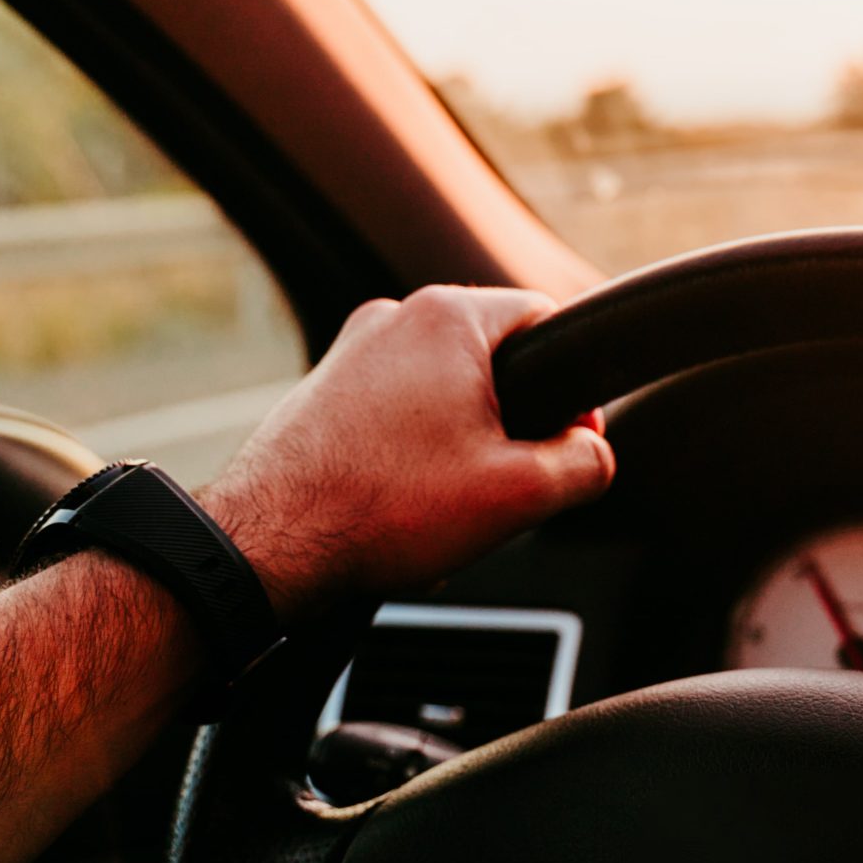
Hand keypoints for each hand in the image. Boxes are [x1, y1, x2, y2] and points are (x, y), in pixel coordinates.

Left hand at [201, 286, 613, 615]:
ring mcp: (351, 353)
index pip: (548, 319)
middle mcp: (394, 318)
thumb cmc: (382, 510)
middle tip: (510, 484)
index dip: (577, 388)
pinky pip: (398, 411)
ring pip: (445, 390)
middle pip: (495, 359)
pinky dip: (415, 453)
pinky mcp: (323, 392)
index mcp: (447, 317)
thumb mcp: (521, 494)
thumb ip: (586, 463)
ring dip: (464, 443)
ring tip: (449, 502)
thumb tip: (593, 453)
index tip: (572, 444)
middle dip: (514, 423)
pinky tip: (406, 505)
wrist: (269, 545)